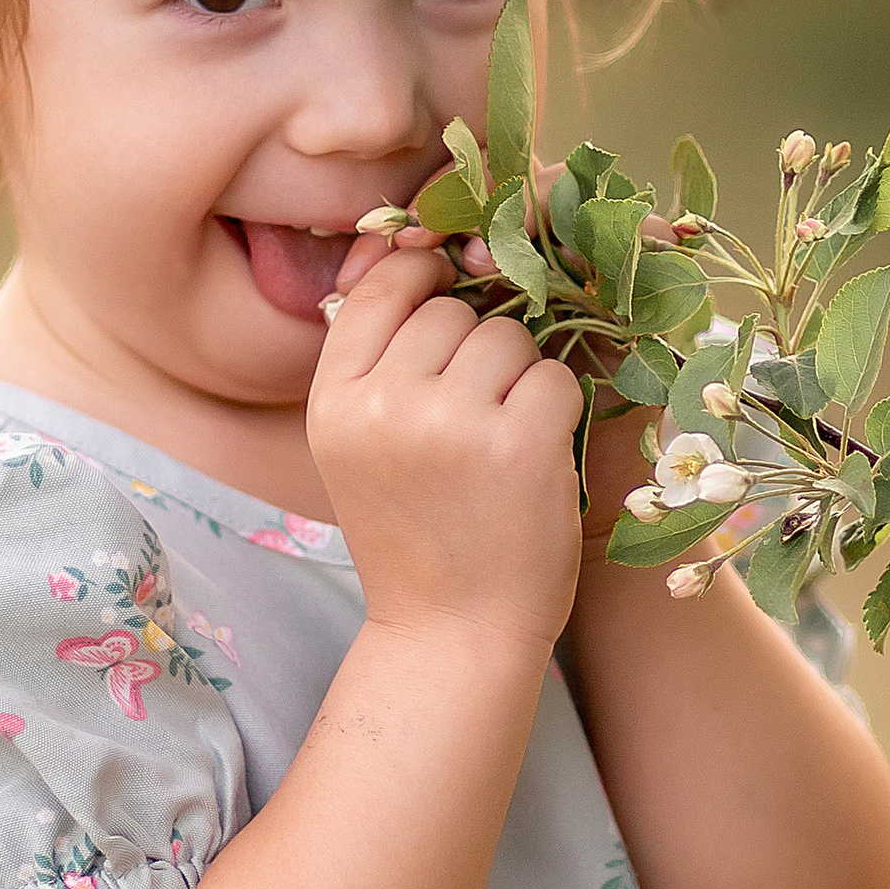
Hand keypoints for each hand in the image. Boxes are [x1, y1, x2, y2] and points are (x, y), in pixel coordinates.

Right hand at [308, 247, 583, 654]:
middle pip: (451, 311)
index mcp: (332, 401)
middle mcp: (382, 404)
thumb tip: (416, 254)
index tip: (446, 308)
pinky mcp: (519, 445)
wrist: (451, 633)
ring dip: (519, 377)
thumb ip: (374, 363)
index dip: (422, 282)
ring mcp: (452, 423)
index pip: (379, 290)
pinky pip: (554, 377)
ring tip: (500, 442)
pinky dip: (557, 411)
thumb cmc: (414, 533)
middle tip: (473, 417)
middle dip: (475, 347)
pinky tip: (534, 458)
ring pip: (507, 336)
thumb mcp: (358, 447)